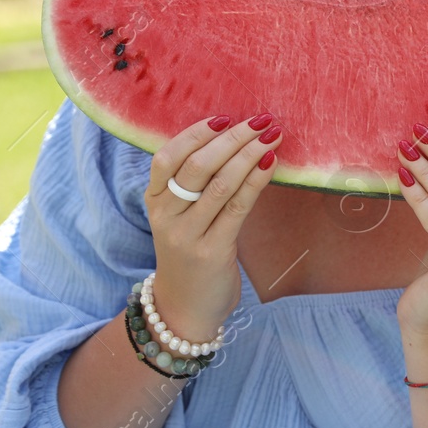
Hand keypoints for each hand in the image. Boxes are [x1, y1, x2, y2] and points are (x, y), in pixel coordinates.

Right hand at [143, 113, 283, 340]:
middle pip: (197, 167)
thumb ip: (196, 184)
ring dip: (250, 155)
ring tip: (272, 135)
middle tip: (261, 120)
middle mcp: (166, 217)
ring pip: (220, 184)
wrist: (184, 309)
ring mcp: (187, 236)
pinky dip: (256, 180)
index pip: (166, 158)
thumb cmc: (189, 253)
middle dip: (232, 139)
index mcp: (155, 201)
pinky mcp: (213, 251)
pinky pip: (238, 207)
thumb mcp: (180, 217)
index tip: (224, 117)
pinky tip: (271, 163)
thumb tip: (234, 138)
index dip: (195, 134)